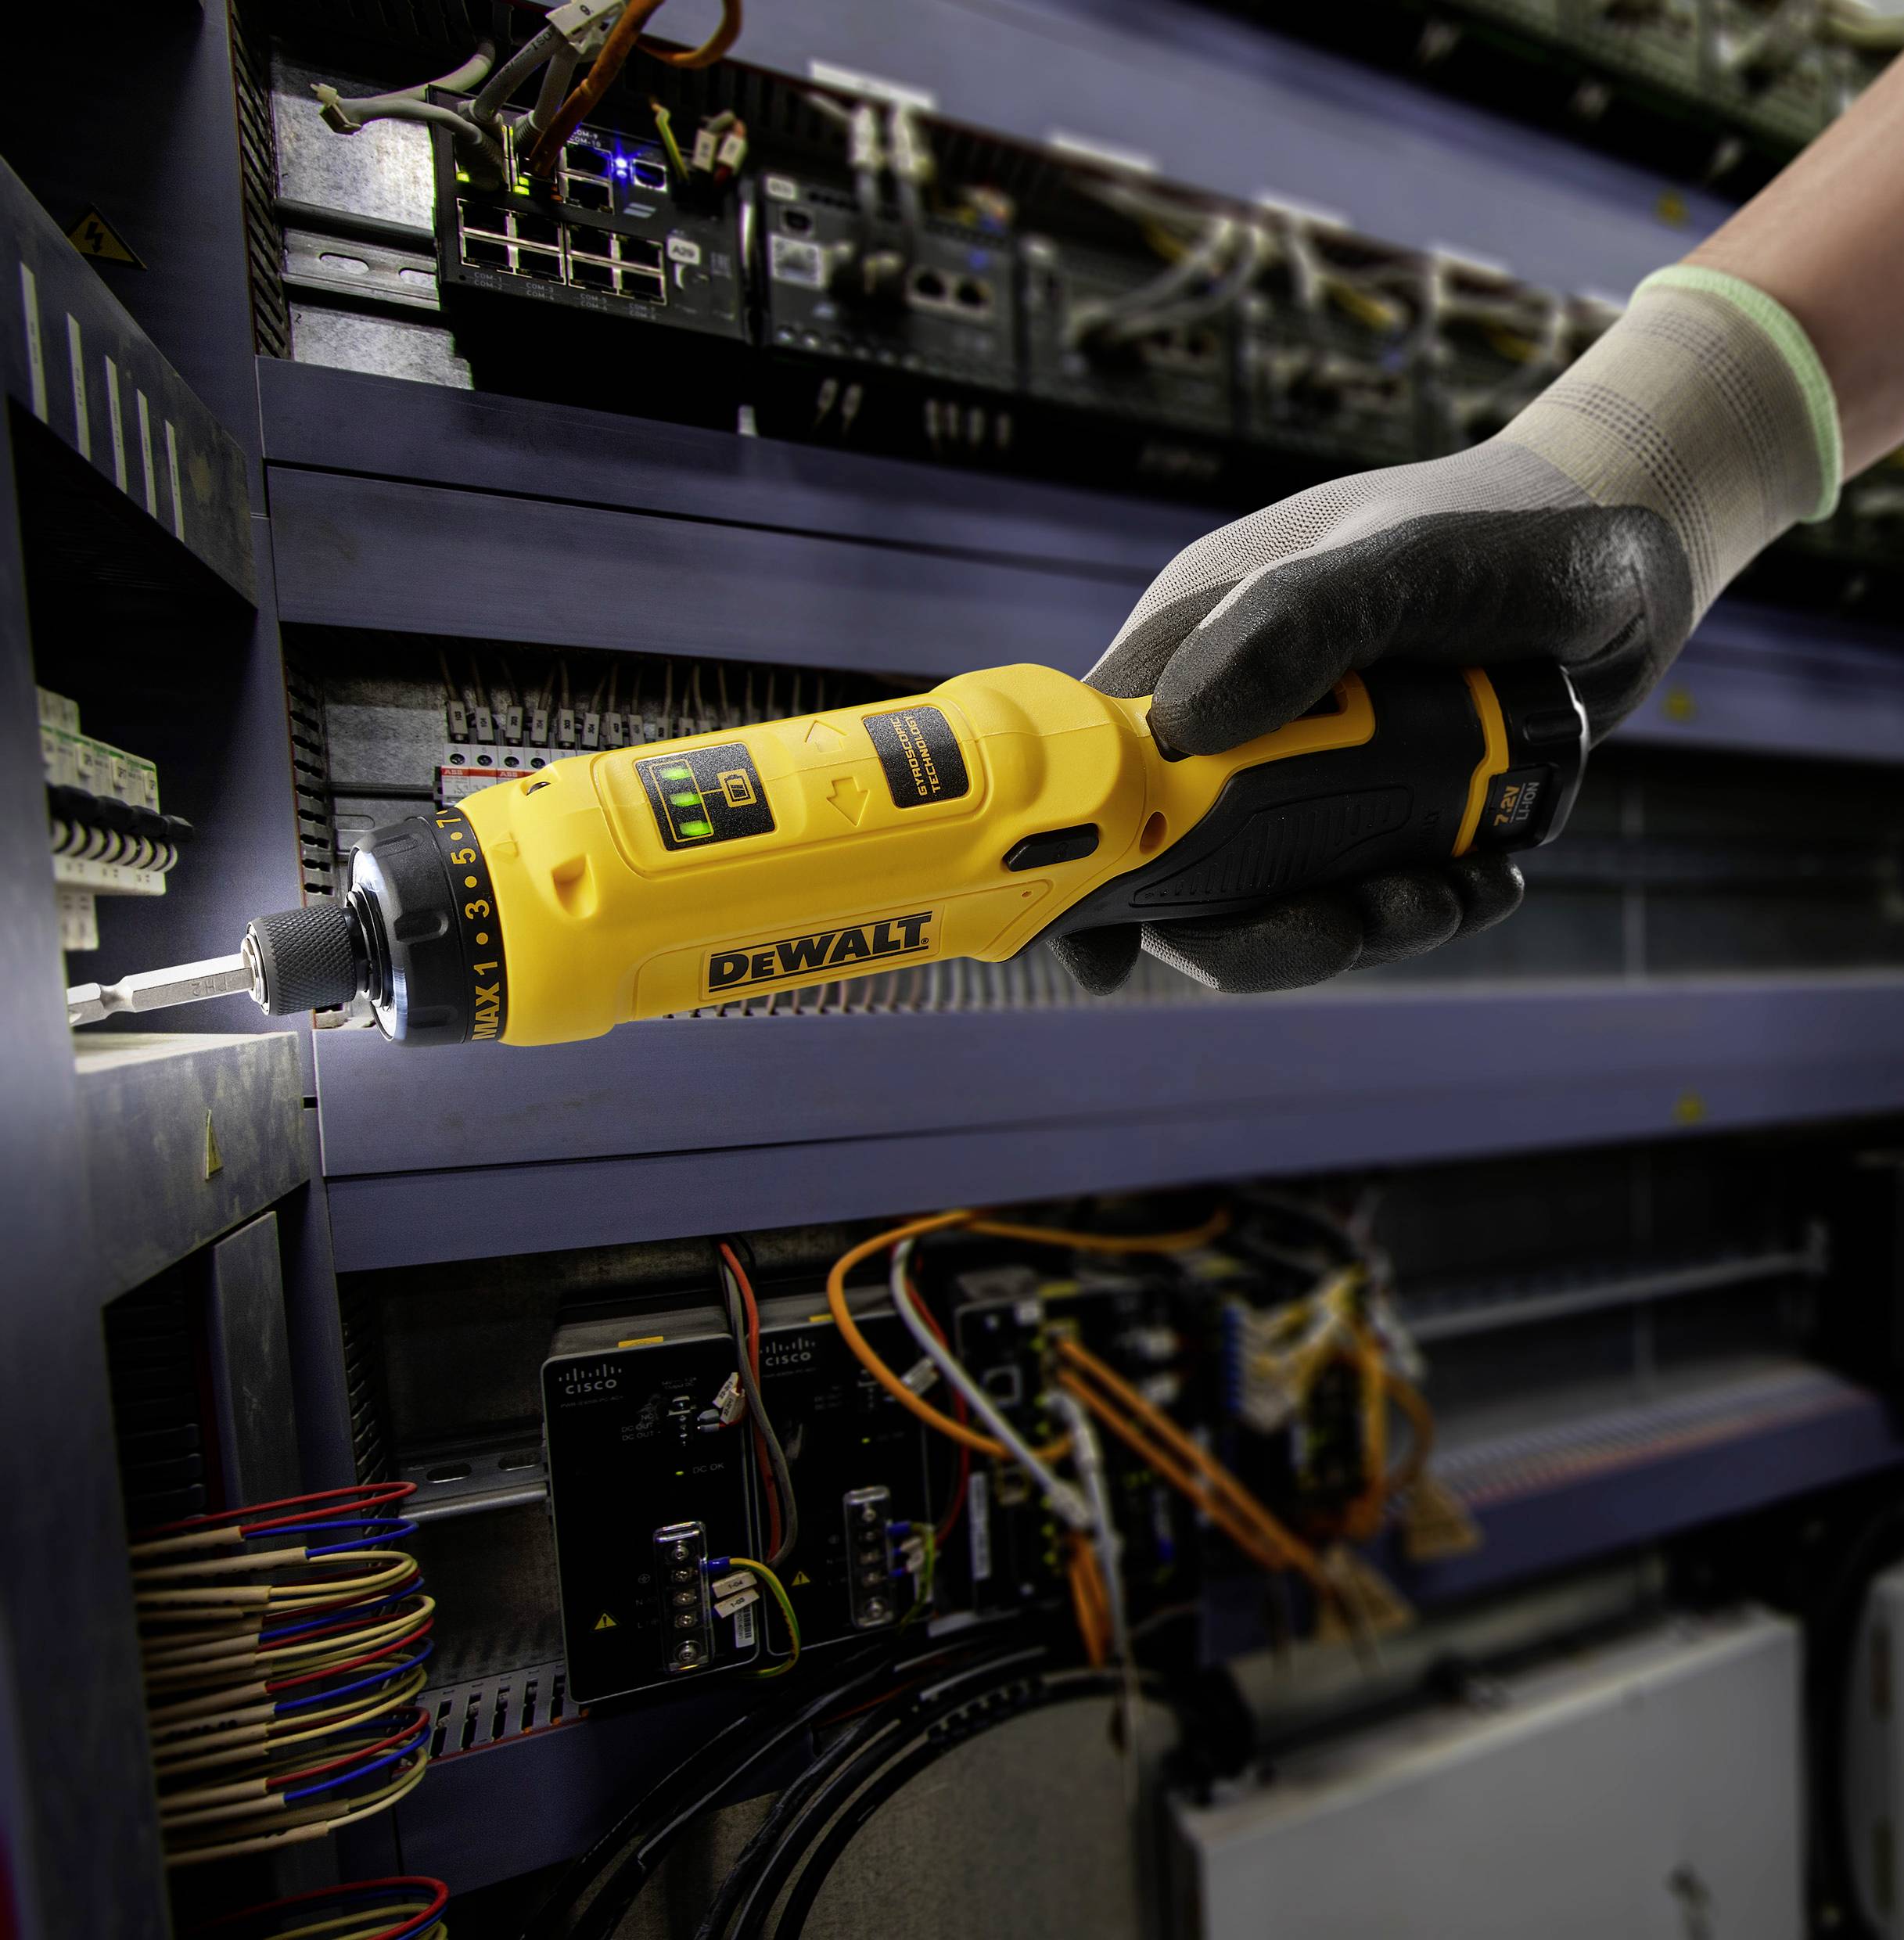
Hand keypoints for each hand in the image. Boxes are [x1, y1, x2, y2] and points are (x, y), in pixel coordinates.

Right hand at [1054, 439, 1694, 995]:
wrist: (1626, 564)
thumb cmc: (1507, 533)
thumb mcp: (1408, 564)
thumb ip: (1297, 625)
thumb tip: (1184, 728)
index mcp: (1197, 643)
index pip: (1095, 766)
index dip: (1083, 864)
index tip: (1108, 950)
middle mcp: (1237, 718)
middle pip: (1181, 868)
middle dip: (1256, 928)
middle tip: (1344, 929)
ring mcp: (1307, 773)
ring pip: (1277, 900)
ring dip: (1359, 927)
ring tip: (1447, 895)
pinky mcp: (1378, 814)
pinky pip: (1364, 898)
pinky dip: (1422, 912)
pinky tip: (1488, 878)